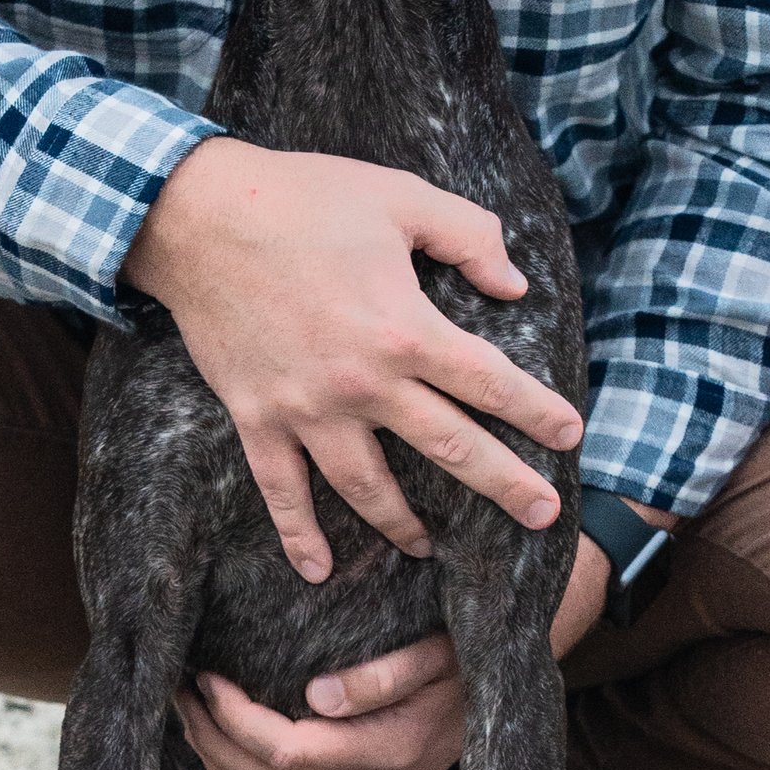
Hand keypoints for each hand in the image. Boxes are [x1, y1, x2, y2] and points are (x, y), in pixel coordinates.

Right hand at [124, 138, 581, 580]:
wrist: (200, 217)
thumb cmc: (304, 198)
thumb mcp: (401, 198)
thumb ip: (469, 236)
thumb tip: (514, 285)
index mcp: (405, 329)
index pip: (489, 384)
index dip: (536, 412)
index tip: (569, 435)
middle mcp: (363, 383)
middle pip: (449, 447)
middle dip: (504, 486)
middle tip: (543, 515)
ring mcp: (307, 410)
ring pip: (369, 487)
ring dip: (405, 524)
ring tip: (433, 549)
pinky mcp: (257, 418)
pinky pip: (281, 492)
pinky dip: (299, 536)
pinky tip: (319, 571)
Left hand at [176, 526, 622, 769]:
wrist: (527, 643)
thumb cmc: (480, 630)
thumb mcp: (445, 643)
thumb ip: (390, 674)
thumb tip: (319, 698)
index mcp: (399, 750)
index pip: (290, 753)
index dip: (235, 719)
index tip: (203, 673)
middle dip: (212, 738)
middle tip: (177, 686)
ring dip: (220, 755)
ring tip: (187, 706)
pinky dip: (245, 760)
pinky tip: (223, 722)